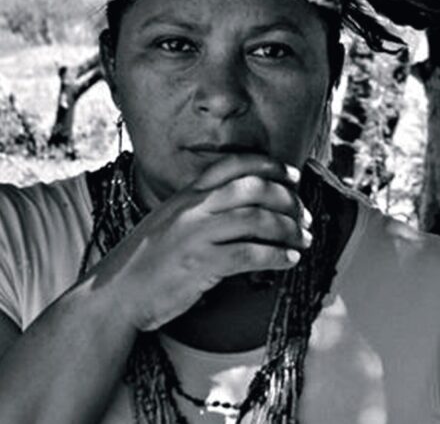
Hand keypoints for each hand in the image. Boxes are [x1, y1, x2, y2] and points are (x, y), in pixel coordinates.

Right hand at [96, 154, 312, 330]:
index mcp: (187, 194)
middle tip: (305, 215)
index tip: (292, 174)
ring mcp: (195, 234)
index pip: (233, 165)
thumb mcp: (170, 220)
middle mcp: (193, 207)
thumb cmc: (147, 260)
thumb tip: (245, 207)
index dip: (269, 165)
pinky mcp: (200, 264)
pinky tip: (289, 260)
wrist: (116, 292)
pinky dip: (276, 256)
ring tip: (305, 240)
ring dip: (289, 229)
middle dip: (288, 200)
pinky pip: (249, 254)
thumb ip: (201, 208)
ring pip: (257, 220)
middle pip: (254, 189)